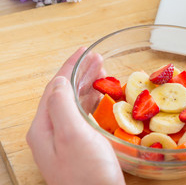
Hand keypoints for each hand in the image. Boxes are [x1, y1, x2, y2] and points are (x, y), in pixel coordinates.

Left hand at [26, 48, 124, 184]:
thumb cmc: (88, 173)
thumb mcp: (72, 135)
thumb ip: (62, 105)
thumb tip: (59, 82)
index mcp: (44, 127)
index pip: (56, 86)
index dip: (70, 65)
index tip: (85, 50)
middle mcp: (51, 131)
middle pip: (64, 92)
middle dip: (81, 72)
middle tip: (99, 58)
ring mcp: (65, 139)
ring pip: (74, 102)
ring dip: (88, 84)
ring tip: (103, 71)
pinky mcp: (79, 145)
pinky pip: (83, 115)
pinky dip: (93, 100)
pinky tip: (102, 96)